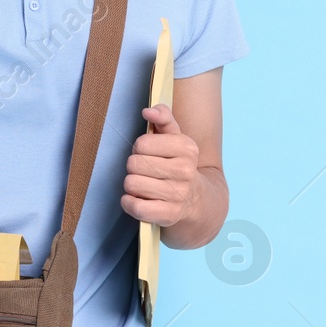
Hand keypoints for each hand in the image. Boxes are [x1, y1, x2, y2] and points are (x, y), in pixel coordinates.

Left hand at [121, 104, 200, 227]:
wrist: (196, 200)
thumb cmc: (177, 164)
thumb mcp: (175, 138)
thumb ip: (163, 118)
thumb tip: (147, 111)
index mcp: (187, 148)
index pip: (142, 143)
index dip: (139, 148)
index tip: (149, 154)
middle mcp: (185, 171)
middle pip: (134, 164)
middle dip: (134, 167)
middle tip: (144, 171)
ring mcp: (178, 195)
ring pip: (132, 184)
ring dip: (132, 185)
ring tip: (143, 185)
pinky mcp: (169, 215)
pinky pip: (135, 206)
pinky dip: (129, 202)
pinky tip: (137, 199)